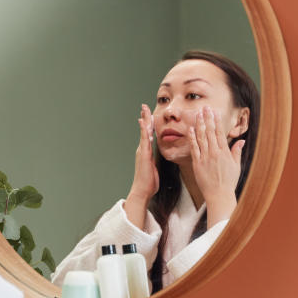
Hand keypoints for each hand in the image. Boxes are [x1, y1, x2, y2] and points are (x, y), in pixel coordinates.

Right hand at [124, 104, 157, 227]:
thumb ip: (154, 161)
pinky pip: (145, 141)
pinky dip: (144, 132)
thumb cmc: (149, 182)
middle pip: (144, 130)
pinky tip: (145, 125)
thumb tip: (155, 159)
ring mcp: (142, 152)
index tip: (150, 114)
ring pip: (143, 133)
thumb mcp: (153, 168)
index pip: (148, 134)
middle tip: (144, 106)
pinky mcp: (144, 156)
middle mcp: (142, 149)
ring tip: (144, 111)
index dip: (148, 123)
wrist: (142, 191)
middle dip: (144, 117)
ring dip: (144, 121)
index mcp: (146, 152)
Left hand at [189, 106, 242, 227]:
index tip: (214, 112)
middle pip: (210, 132)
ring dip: (199, 125)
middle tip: (204, 107)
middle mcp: (214, 153)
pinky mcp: (197, 163)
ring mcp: (205, 158)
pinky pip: (194, 148)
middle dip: (207, 118)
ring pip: (201, 138)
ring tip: (197, 114)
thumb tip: (241, 140)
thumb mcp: (236, 166)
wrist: (219, 195)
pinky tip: (190, 129)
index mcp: (224, 152)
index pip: (220, 133)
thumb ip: (236, 152)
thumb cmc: (228, 181)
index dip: (216, 121)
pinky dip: (192, 138)